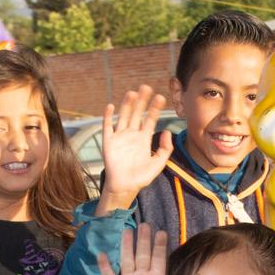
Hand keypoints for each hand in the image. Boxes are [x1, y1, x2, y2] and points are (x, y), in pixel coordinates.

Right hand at [96, 86, 172, 214]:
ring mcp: (120, 137)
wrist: (125, 187)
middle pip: (137, 113)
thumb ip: (165, 149)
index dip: (155, 108)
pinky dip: (108, 116)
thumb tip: (167, 131)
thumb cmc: (141, 177)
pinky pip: (107, 127)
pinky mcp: (109, 142)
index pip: (150, 119)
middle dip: (142, 101)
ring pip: (124, 116)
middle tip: (146, 87)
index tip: (160, 97)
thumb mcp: (158, 164)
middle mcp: (132, 135)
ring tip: (133, 92)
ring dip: (127, 104)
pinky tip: (111, 106)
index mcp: (144, 138)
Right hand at [97, 224, 200, 274]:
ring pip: (127, 260)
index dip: (160, 245)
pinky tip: (101, 255)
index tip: (161, 232)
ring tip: (126, 231)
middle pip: (142, 255)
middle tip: (144, 225)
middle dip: (143, 240)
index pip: (158, 258)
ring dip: (126, 247)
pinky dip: (104, 267)